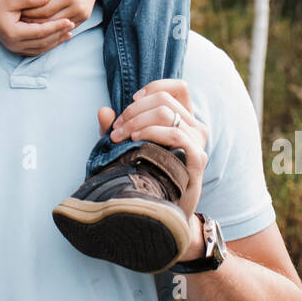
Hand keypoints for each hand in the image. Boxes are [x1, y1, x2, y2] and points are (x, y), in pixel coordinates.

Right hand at [0, 0, 74, 55]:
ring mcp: (14, 48)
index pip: (40, 32)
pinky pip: (35, 50)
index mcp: (13, 32)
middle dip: (58, 35)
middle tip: (72, 26)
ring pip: (40, 48)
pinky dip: (48, 45)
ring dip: (55, 42)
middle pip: (42, 42)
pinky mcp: (16, 49)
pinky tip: (57, 39)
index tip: (69, 21)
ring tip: (68, 33)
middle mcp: (14, 44)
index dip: (56, 27)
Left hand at [21, 0, 108, 26]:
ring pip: (57, 27)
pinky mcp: (84, 17)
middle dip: (34, 22)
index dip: (30, 13)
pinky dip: (54, 26)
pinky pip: (66, 26)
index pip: (44, 11)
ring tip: (28, 24)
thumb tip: (32, 3)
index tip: (18, 12)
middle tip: (19, 21)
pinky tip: (43, 24)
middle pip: (50, 22)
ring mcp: (83, 14)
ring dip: (43, 27)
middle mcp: (77, 7)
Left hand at [97, 79, 209, 261]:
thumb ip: (115, 129)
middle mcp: (195, 127)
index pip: (178, 87)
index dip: (154, 88)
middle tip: (116, 129)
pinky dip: (151, 132)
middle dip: (133, 111)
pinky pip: (176, 134)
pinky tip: (135, 142)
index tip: (132, 102)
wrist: (165, 213)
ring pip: (166, 113)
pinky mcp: (197, 158)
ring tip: (120, 137)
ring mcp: (198, 142)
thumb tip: (102, 111)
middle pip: (164, 100)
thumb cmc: (148, 175)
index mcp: (184, 120)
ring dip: (136, 121)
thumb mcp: (128, 149)